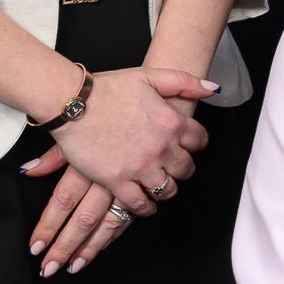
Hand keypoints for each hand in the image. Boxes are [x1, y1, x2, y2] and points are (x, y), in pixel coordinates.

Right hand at [20, 65, 215, 274]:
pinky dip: (146, 207)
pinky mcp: (118, 181)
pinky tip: (145, 203)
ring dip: (166, 189)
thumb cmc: (108, 88)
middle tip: (174, 168)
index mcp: (172, 122)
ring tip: (160, 186)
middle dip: (182, 169)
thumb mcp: (150, 76)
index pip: (200, 140)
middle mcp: (161, 147)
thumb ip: (184, 82)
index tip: (190, 146)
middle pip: (186, 169)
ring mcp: (140, 166)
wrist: (72, 103)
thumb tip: (212, 90)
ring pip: (167, 189)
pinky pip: (140, 204)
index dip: (196, 144)